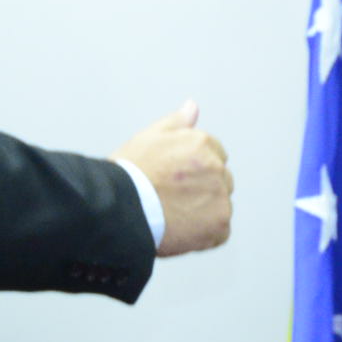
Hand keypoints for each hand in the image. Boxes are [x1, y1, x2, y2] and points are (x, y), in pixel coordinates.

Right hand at [113, 102, 233, 256]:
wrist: (121, 209)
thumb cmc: (130, 174)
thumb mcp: (149, 138)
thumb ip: (176, 123)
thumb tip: (192, 107)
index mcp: (202, 144)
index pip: (215, 155)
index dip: (194, 168)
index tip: (176, 178)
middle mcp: (217, 169)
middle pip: (221, 180)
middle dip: (203, 188)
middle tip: (173, 198)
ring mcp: (220, 198)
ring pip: (220, 206)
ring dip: (204, 212)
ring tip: (174, 215)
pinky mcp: (220, 225)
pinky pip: (220, 232)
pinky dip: (205, 234)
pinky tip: (182, 230)